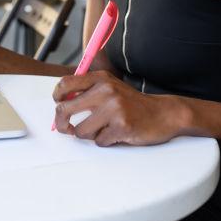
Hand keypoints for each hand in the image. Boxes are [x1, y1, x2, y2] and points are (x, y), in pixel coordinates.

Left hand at [52, 71, 184, 146]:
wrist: (163, 113)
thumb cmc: (132, 104)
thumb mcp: (111, 88)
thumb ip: (88, 91)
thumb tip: (60, 106)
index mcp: (101, 79)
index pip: (66, 84)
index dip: (57, 97)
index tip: (59, 105)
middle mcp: (106, 90)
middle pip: (65, 109)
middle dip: (61, 124)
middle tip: (66, 128)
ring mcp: (114, 108)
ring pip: (81, 131)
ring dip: (89, 135)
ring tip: (103, 130)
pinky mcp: (121, 126)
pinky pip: (99, 141)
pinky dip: (106, 141)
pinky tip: (117, 134)